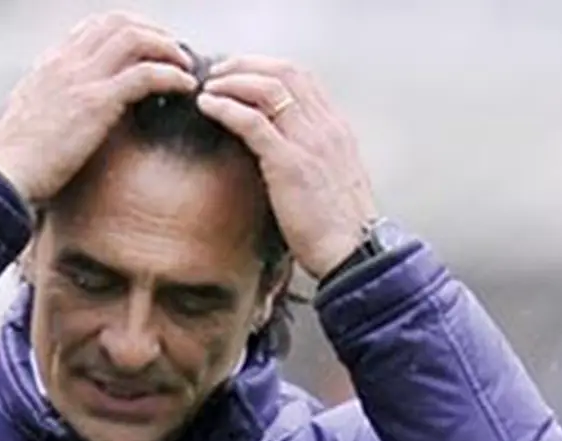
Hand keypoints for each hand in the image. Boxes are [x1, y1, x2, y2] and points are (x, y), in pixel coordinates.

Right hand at [0, 12, 197, 204]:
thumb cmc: (12, 162)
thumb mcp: (28, 120)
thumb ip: (49, 106)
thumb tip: (66, 113)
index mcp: (49, 65)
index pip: (94, 27)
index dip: (128, 30)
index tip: (149, 47)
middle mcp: (64, 63)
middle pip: (118, 23)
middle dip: (154, 32)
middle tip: (176, 53)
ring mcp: (80, 79)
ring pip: (136, 38)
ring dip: (168, 49)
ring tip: (186, 67)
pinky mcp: (96, 103)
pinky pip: (146, 74)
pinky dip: (173, 76)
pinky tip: (185, 87)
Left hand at [197, 56, 379, 278]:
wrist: (353, 255)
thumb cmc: (336, 229)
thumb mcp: (329, 181)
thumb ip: (310, 157)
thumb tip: (278, 150)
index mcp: (336, 129)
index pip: (302, 77)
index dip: (266, 67)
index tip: (238, 73)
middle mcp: (326, 127)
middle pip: (284, 72)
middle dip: (245, 65)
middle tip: (216, 72)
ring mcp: (310, 142)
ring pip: (267, 88)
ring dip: (231, 81)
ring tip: (208, 88)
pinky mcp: (290, 162)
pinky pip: (252, 121)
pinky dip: (225, 107)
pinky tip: (207, 107)